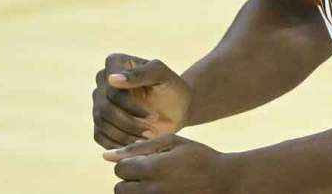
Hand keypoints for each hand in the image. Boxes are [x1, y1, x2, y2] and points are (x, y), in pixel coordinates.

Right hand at [93, 53, 191, 149]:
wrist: (178, 108)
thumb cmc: (172, 88)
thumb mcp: (162, 76)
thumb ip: (140, 73)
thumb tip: (111, 78)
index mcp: (115, 63)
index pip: (112, 89)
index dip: (131, 106)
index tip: (154, 115)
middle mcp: (102, 81)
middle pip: (104, 108)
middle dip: (129, 123)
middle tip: (151, 130)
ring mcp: (99, 102)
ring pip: (101, 123)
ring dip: (125, 135)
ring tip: (147, 138)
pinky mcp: (101, 122)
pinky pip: (100, 136)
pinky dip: (118, 144)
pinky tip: (137, 144)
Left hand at [104, 134, 241, 193]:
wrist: (225, 181)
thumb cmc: (199, 156)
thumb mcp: (173, 142)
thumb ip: (139, 147)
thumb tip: (107, 155)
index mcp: (152, 168)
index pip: (119, 169)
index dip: (130, 163)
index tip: (147, 161)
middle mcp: (151, 190)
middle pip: (120, 189)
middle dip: (130, 180)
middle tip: (149, 174)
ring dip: (137, 191)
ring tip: (155, 183)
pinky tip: (163, 189)